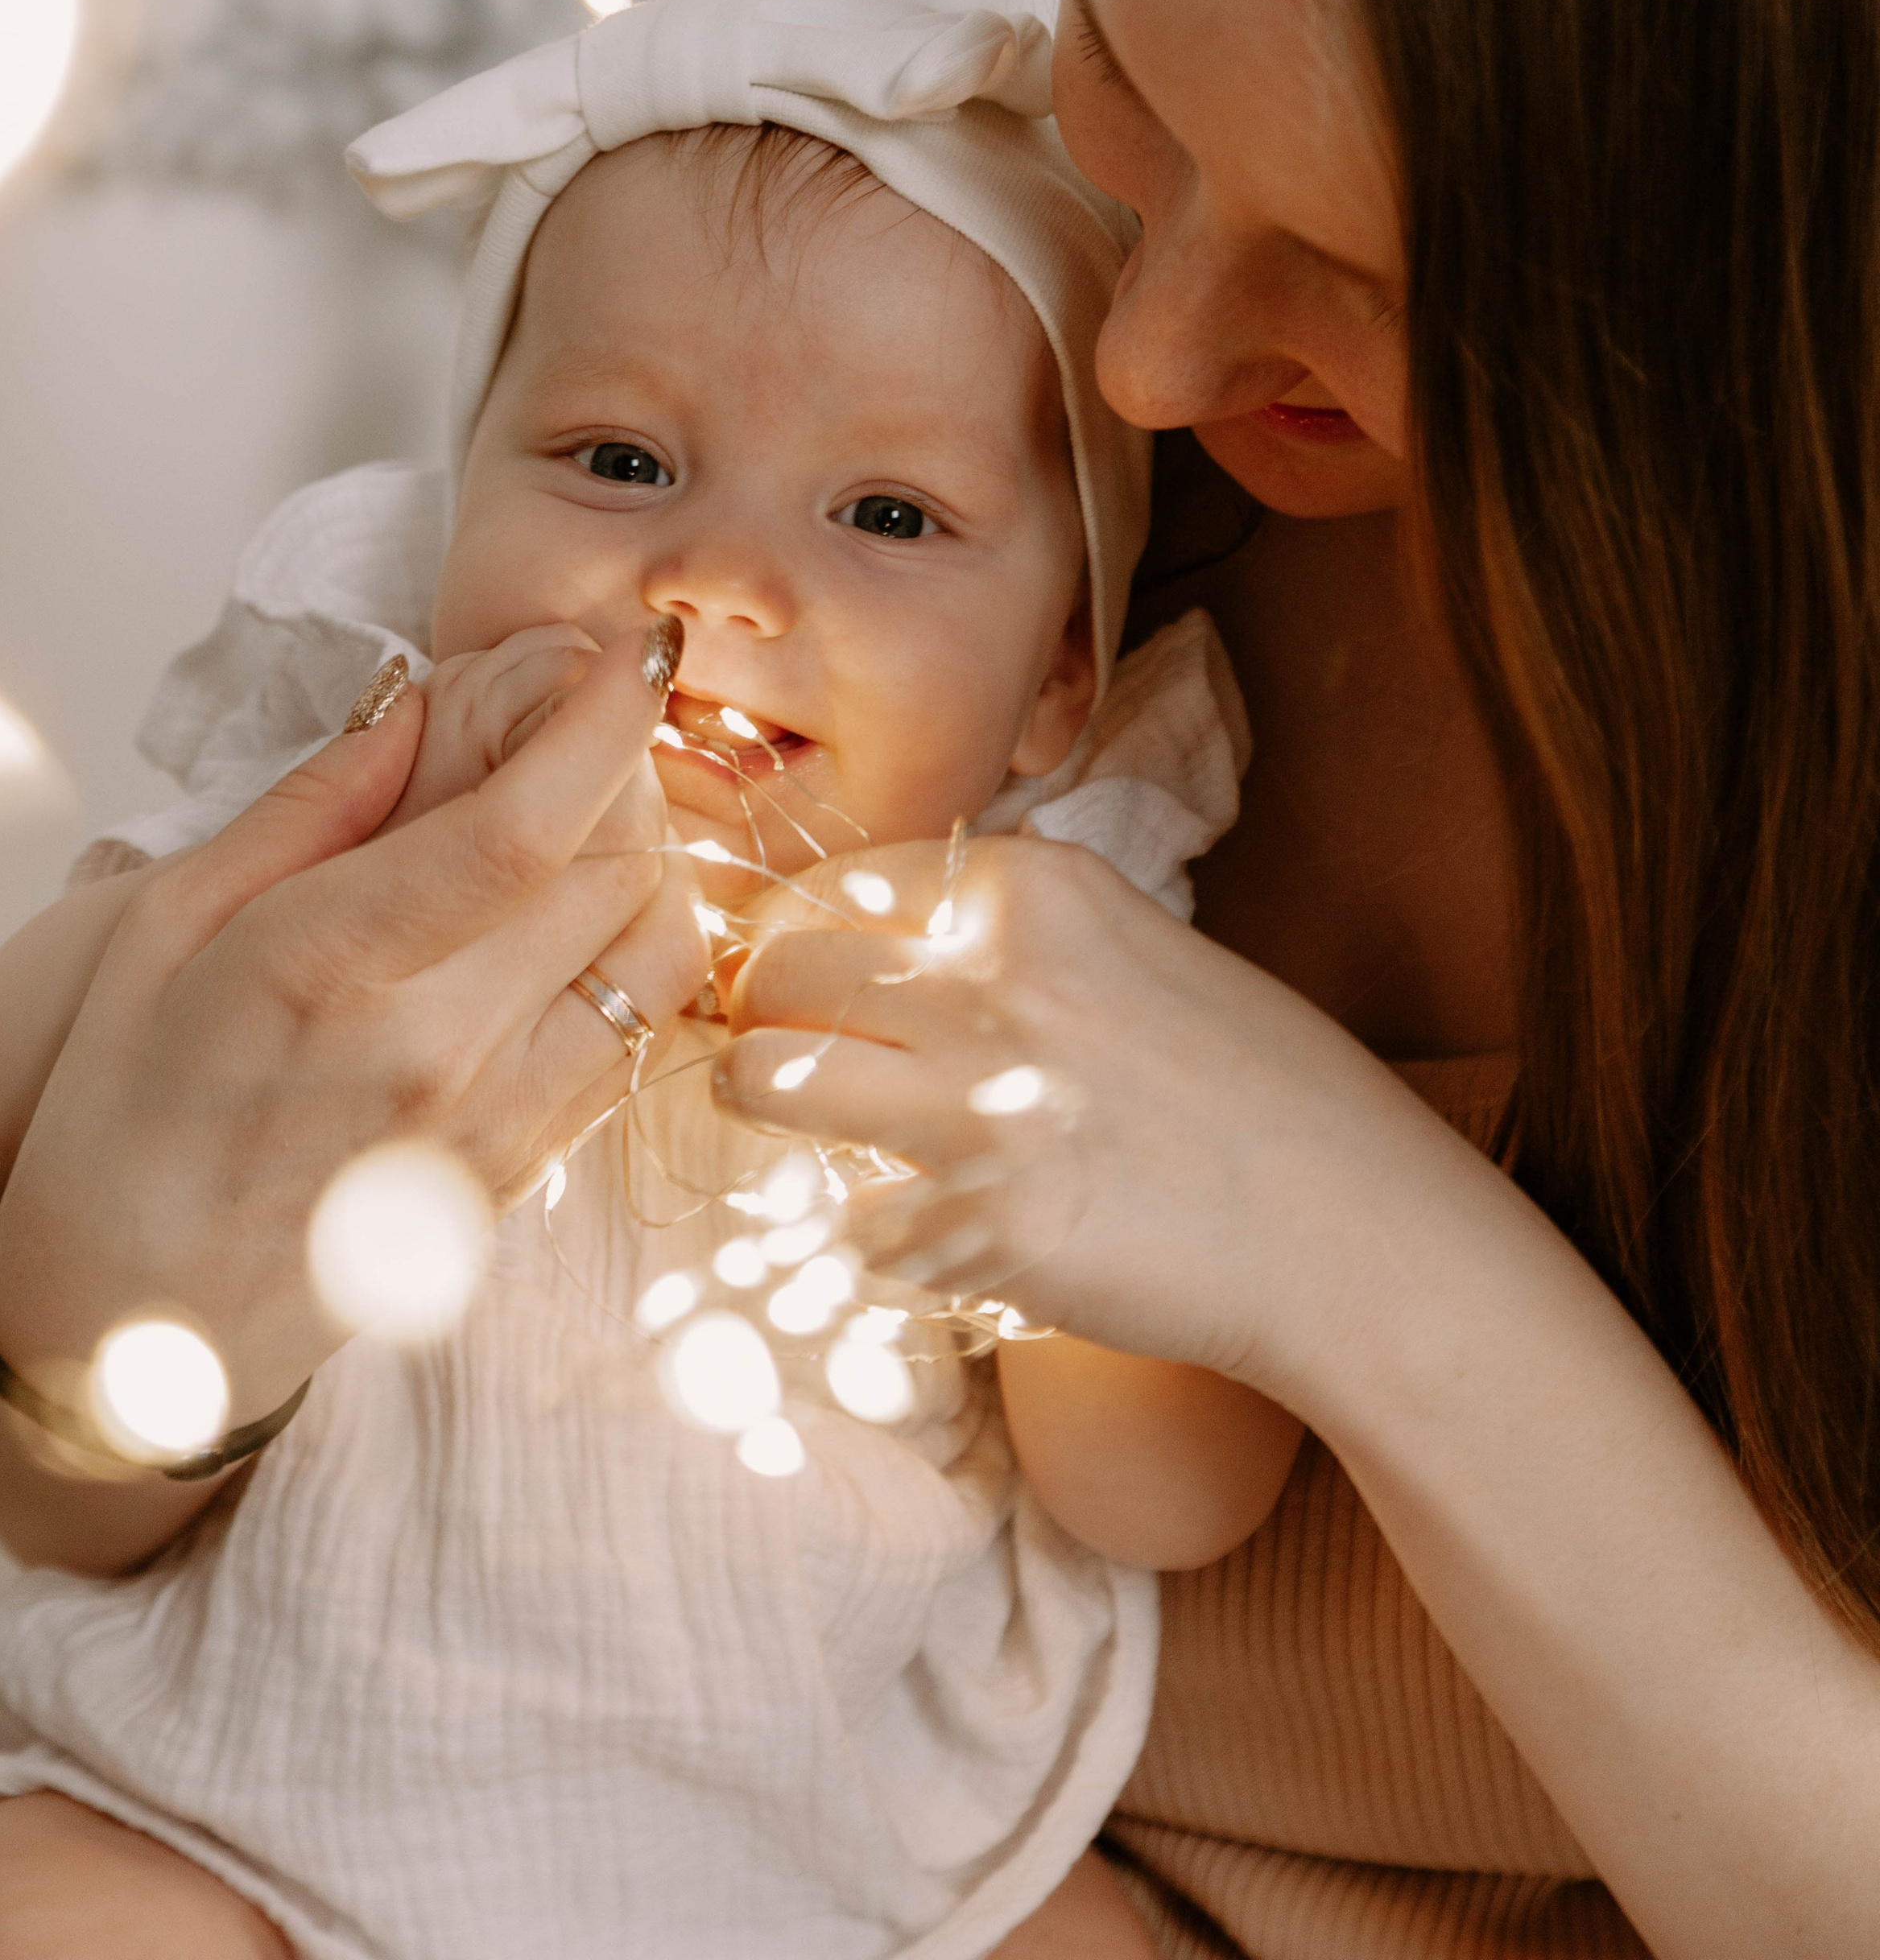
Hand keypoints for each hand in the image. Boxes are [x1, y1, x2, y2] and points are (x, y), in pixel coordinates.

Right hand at [0, 624, 704, 1426]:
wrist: (120, 1329)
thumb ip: (306, 805)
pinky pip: (633, 1045)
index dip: (603, 723)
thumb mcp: (164, 930)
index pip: (521, 827)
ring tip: (589, 831)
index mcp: (323, 968)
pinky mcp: (521, 1179)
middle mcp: (430, 1049)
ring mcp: (489, 1126)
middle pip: (615, 874)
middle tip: (588, 735)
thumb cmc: (123, 1110)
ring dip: (650, 868)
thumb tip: (411, 698)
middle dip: (626, 776)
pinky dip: (631, 962)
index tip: (638, 650)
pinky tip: (572, 932)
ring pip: (656, 958)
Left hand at [719, 836, 1478, 1416]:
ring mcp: (973, 1105)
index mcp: (1037, 894)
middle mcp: (991, 980)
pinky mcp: (973, 1227)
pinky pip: (845, 1217)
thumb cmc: (1262, 1091)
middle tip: (776, 1040)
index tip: (790, 964)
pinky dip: (865, 1226)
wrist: (1352, 1232)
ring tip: (794, 1117)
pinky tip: (921, 1222)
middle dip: (759, 1006)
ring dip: (763, 1099)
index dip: (795, 927)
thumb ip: (1012, 936)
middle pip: (781, 966)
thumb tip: (882, 945)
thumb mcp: (1137, 952)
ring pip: (765, 1078)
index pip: (839, 878)